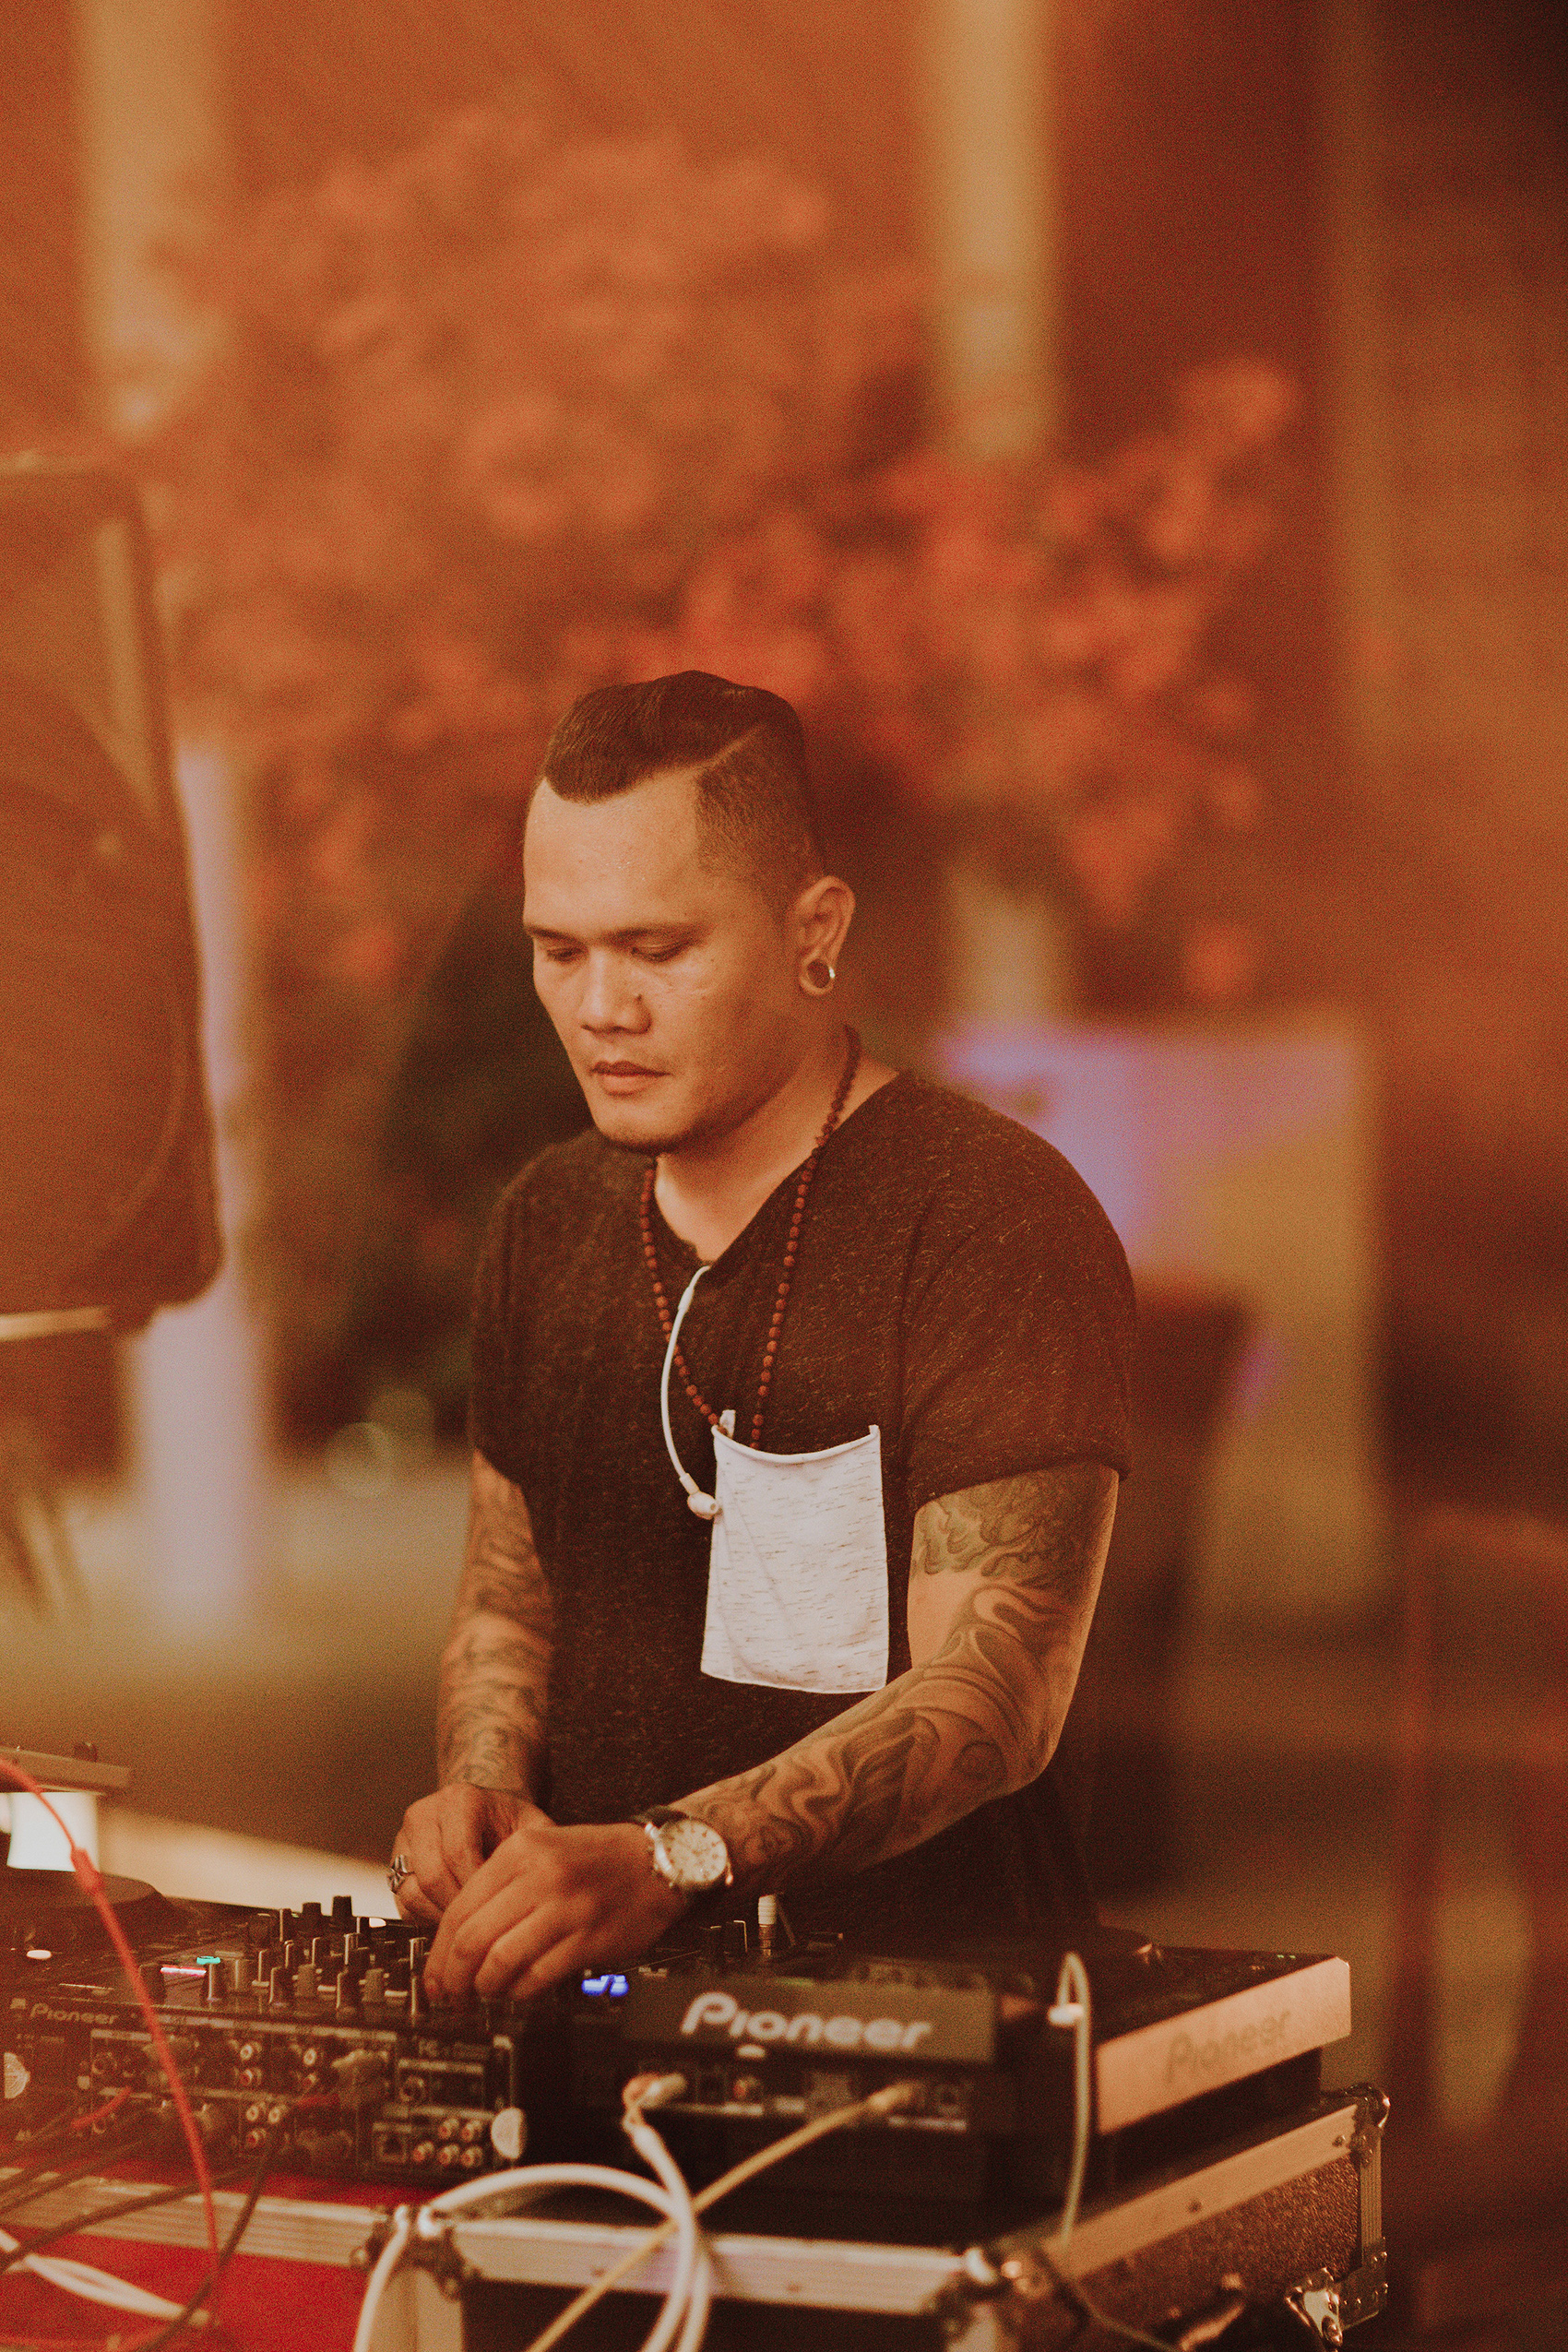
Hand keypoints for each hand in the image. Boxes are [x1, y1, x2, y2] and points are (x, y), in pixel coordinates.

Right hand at [392, 1785, 541, 1925]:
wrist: (486, 1815)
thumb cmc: (508, 1824)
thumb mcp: (532, 1827)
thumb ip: (539, 1850)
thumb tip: (540, 1888)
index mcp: (460, 1800)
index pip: (459, 1852)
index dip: (477, 1888)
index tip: (497, 1908)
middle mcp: (425, 1815)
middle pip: (433, 1876)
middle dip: (460, 1907)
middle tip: (483, 1926)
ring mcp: (406, 1839)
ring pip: (413, 1892)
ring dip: (442, 1917)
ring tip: (470, 1926)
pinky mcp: (395, 1864)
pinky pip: (404, 1902)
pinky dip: (428, 1918)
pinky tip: (454, 1921)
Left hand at [424, 1818, 687, 2003]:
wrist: (659, 1859)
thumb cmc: (600, 1858)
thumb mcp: (542, 1849)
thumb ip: (502, 1887)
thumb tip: (460, 1941)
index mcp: (520, 1851)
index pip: (460, 1909)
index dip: (439, 1953)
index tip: (434, 1976)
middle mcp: (539, 1876)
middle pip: (473, 1938)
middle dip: (454, 1977)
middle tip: (452, 1996)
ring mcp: (565, 1908)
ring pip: (501, 1960)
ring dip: (486, 1988)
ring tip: (487, 1994)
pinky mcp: (588, 1938)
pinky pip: (538, 1975)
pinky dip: (521, 1992)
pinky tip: (520, 1991)